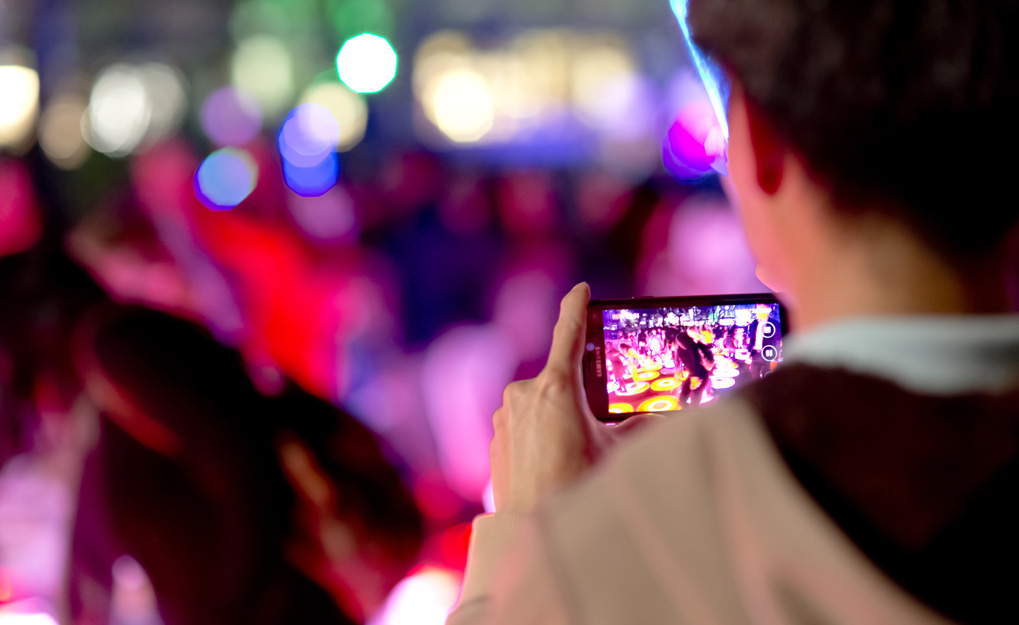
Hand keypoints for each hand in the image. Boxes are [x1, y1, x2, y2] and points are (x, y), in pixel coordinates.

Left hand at [490, 283, 658, 512]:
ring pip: (540, 404)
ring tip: (573, 455)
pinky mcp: (496, 438)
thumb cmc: (577, 486)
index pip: (568, 334)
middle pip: (559, 380)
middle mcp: (524, 394)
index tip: (581, 290)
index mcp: (555, 388)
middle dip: (578, 397)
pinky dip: (539, 435)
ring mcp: (505, 416)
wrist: (533, 528)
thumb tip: (669, 416)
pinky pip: (523, 425)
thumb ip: (640, 426)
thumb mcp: (616, 452)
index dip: (576, 308)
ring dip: (558, 418)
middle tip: (594, 426)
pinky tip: (552, 464)